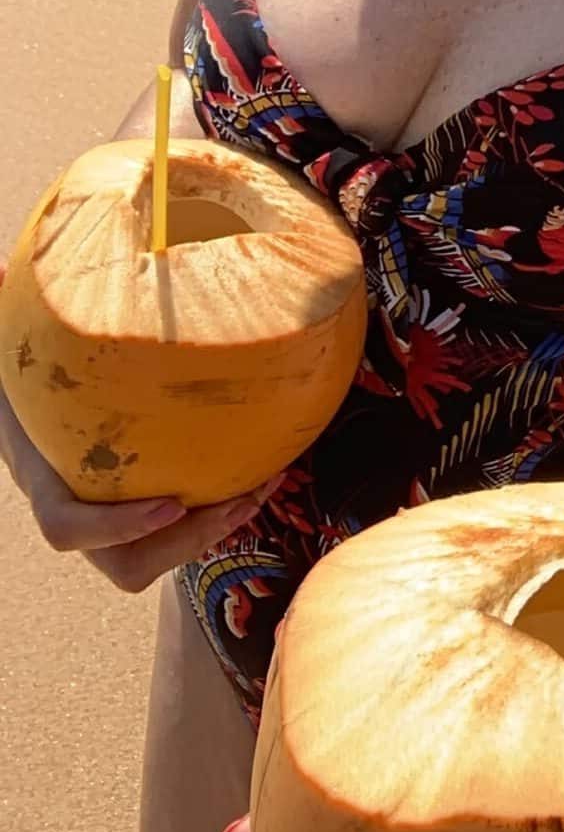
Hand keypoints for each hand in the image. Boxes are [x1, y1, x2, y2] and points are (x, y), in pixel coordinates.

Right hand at [0, 264, 282, 590]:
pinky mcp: (145, 509)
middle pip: (124, 563)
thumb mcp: (19, 350)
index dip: (113, 527)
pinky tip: (268, 468)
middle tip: (236, 501)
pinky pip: (184, 531)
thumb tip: (0, 267)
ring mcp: (112, 517)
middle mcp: (78, 506)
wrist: (39, 401)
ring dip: (215, 530)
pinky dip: (224, 507)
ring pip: (160, 555)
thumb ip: (13, 316)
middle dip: (184, 542)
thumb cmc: (35, 367)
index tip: (172, 501)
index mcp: (45, 474)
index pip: (64, 526)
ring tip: (260, 487)